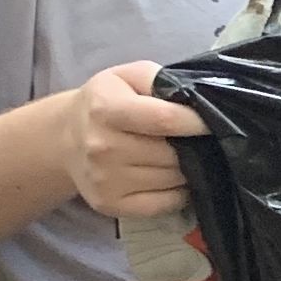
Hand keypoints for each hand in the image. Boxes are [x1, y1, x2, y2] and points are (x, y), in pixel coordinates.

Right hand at [62, 62, 209, 218]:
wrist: (65, 138)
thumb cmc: (106, 102)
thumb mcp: (128, 76)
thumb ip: (161, 80)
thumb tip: (196, 99)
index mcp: (106, 109)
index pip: (165, 120)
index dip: (197, 122)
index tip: (215, 121)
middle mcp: (102, 147)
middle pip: (173, 153)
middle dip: (194, 146)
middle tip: (197, 139)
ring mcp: (105, 180)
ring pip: (174, 179)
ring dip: (188, 168)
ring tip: (182, 155)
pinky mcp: (109, 204)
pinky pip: (166, 204)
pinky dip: (179, 192)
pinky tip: (172, 176)